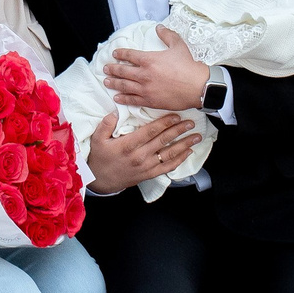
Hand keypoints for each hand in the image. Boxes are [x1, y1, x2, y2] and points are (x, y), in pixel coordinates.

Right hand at [84, 111, 198, 193]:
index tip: (176, 116)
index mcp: (128, 145)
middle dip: (179, 130)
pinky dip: (179, 160)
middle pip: (163, 140)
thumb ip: (106, 124)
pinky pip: (167, 167)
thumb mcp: (97, 139)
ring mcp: (146, 167)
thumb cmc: (100, 158)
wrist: (100, 180)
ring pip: (169, 154)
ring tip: (196, 137)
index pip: (150, 131)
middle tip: (190, 122)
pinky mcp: (149, 174)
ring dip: (184, 144)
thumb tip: (115, 112)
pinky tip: (188, 152)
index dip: (165, 123)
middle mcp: (139, 156)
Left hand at [103, 26, 211, 111]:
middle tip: (105, 69)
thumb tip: (159, 27)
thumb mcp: (178, 45)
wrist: (197, 86)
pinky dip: (123, 98)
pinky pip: (132, 100)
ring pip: (124, 86)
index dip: (120, 53)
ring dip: (114, 83)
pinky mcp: (150, 100)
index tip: (115, 54)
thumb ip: (167, 35)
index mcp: (149, 59)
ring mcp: (145, 88)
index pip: (129, 55)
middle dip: (112, 69)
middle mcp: (144, 74)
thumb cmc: (188, 66)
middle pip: (122, 71)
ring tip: (106, 82)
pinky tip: (117, 98)